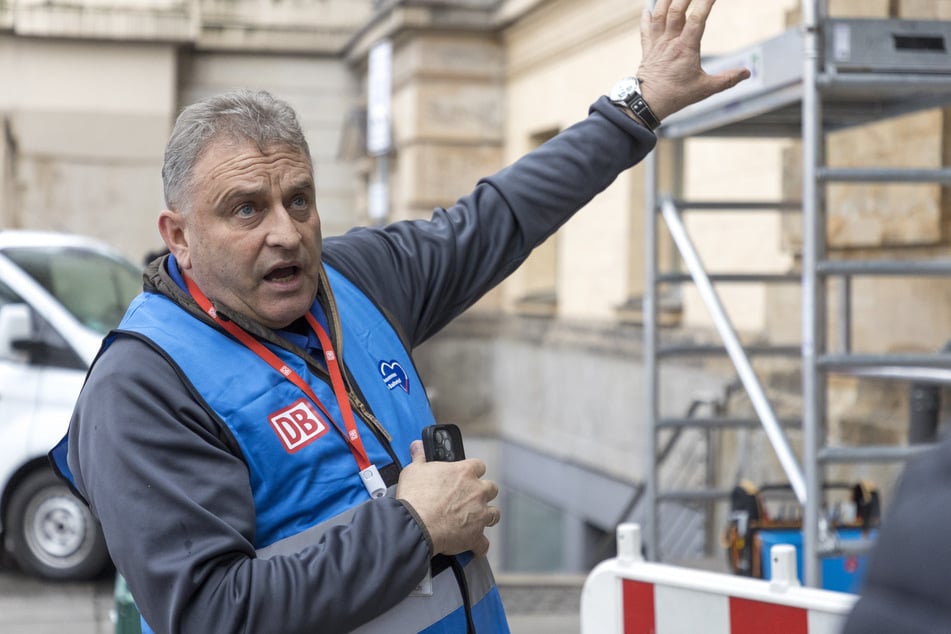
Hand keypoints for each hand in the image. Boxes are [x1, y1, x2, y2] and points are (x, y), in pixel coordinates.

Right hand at [396, 440, 500, 556]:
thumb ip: (420, 457)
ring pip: (494, 514)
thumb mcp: (413, 470)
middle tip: (470, 498)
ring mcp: (479, 514)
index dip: (473, 471)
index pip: (479, 466)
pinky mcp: (475, 536)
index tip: (466, 475)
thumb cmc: (415, 497)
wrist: (416, 525)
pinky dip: (479, 545)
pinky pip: (483, 543)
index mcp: (464, 472)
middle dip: (483, 493)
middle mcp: (477, 491)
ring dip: (486, 516)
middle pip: (491, 489)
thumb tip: (418, 446)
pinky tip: (472, 547)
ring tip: (475, 520)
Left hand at [636, 0, 750, 119]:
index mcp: (685, 48)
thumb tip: (747, 73)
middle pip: (676, 11)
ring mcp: (657, 44)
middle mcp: (670, 41)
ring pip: (659, 15)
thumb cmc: (676, 95)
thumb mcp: (706, 89)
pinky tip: (647, 9)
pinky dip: (646, 18)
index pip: (697, 19)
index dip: (705, 3)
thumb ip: (727, 79)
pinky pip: (645, 29)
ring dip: (665, 0)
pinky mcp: (647, 49)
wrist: (648, 103)